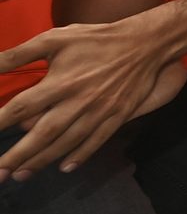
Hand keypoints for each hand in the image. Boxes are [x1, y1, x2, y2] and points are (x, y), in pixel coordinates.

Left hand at [0, 18, 186, 176]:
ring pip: (67, 142)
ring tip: (21, 175)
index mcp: (60, 82)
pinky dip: (80, 156)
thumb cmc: (95, 39)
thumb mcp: (55, 38)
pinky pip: (96, 141)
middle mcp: (79, 101)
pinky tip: (64, 168)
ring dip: (42, 160)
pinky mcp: (118, 116)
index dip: (0, 123)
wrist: (145, 43)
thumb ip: (20, 54)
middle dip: (18, 156)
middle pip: (43, 134)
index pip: (22, 108)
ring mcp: (100, 112)